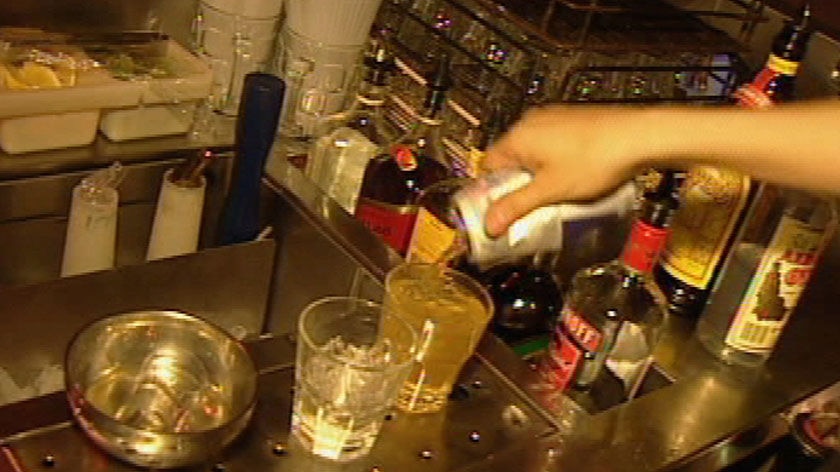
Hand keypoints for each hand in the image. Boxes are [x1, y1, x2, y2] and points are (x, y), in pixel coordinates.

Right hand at [483, 105, 644, 236]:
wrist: (641, 136)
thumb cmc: (598, 158)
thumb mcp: (551, 191)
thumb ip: (517, 207)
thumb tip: (490, 224)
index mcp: (519, 136)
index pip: (488, 166)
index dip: (492, 192)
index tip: (501, 211)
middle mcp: (532, 123)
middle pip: (510, 162)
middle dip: (517, 187)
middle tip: (530, 209)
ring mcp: (553, 120)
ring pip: (532, 156)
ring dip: (538, 178)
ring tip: (554, 197)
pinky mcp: (572, 122)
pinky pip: (551, 148)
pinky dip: (554, 166)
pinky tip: (572, 180)